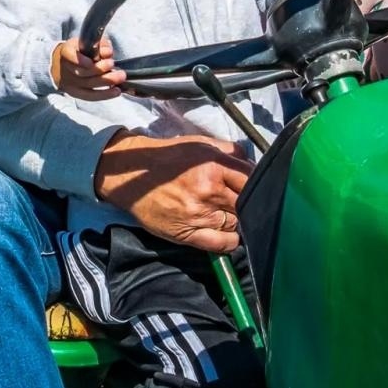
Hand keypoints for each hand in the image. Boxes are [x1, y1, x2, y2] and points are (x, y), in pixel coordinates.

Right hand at [51, 36, 125, 100]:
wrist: (62, 65)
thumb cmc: (80, 51)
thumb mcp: (87, 42)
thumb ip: (99, 45)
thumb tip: (108, 53)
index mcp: (66, 51)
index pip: (69, 55)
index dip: (80, 60)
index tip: (91, 61)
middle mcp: (66, 69)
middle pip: (82, 72)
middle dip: (100, 69)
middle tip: (112, 64)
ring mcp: (70, 83)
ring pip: (88, 85)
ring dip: (106, 81)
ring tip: (120, 77)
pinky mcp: (76, 93)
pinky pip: (91, 96)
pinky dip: (105, 94)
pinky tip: (116, 91)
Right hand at [93, 132, 250, 253]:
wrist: (131, 174)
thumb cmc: (168, 157)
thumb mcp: (200, 144)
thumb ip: (228, 151)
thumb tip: (252, 161)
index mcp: (214, 166)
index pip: (250, 180)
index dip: (256, 185)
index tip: (256, 188)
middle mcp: (208, 191)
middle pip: (245, 204)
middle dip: (248, 204)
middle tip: (243, 203)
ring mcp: (197, 214)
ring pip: (235, 223)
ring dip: (238, 221)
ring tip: (233, 216)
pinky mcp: (186, 232)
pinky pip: (219, 243)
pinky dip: (230, 242)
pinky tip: (231, 235)